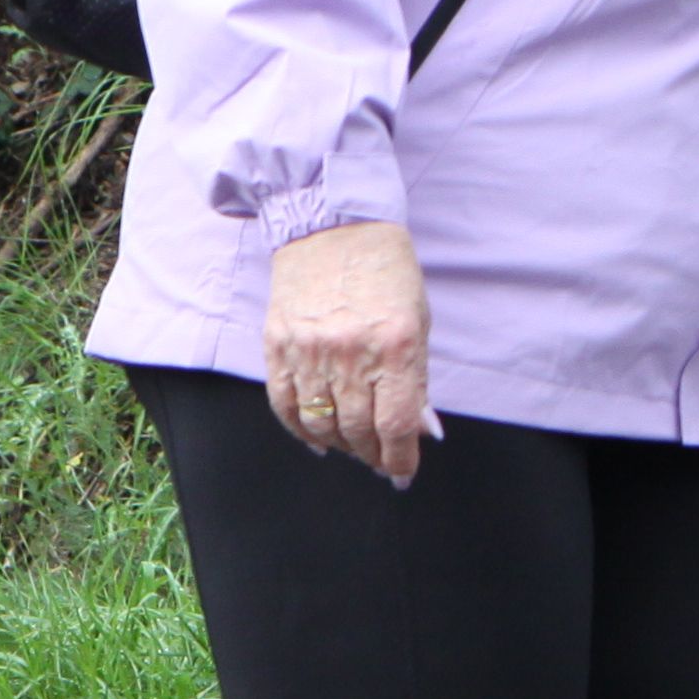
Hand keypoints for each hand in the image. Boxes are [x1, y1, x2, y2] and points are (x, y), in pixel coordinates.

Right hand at [263, 219, 436, 485]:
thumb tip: (421, 431)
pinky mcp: (277, 346)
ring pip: (320, 425)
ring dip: (339, 445)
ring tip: (353, 448)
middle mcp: (351, 354)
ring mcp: (309, 352)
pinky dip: (300, 430)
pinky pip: (285, 405)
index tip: (403, 473)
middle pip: (358, 431)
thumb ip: (417, 379)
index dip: (400, 459)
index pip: (396, 425)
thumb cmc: (386, 271)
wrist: (334, 225)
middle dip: (372, 455)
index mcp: (396, 346)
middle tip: (379, 461)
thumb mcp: (418, 322)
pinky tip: (317, 439)